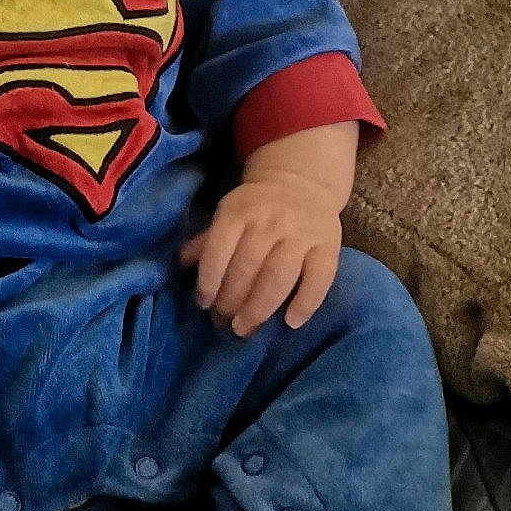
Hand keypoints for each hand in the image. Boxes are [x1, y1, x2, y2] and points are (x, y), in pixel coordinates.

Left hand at [180, 175, 341, 336]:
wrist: (302, 182)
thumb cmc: (256, 208)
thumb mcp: (229, 214)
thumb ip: (207, 241)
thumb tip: (182, 267)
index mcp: (239, 212)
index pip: (218, 251)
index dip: (208, 281)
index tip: (204, 303)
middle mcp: (270, 221)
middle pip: (247, 268)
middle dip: (231, 301)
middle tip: (224, 324)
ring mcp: (301, 233)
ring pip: (279, 276)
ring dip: (259, 308)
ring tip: (246, 328)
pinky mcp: (329, 245)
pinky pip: (319, 278)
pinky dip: (306, 302)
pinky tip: (290, 322)